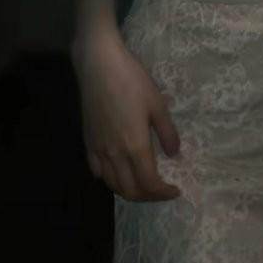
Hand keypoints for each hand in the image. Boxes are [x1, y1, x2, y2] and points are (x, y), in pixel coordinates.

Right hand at [72, 30, 182, 202]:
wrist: (99, 65)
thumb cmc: (132, 80)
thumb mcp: (157, 104)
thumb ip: (167, 132)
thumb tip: (175, 154)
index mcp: (135, 146)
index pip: (149, 184)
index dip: (163, 193)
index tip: (174, 190)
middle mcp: (114, 154)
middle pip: (130, 191)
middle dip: (148, 196)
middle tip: (161, 189)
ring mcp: (98, 149)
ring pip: (112, 184)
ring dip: (129, 190)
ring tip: (143, 183)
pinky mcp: (87, 141)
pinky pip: (97, 171)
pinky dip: (110, 179)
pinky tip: (118, 170)